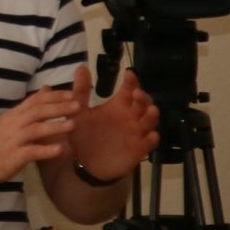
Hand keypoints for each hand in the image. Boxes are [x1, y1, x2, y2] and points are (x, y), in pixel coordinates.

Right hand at [0, 85, 79, 180]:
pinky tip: (59, 150)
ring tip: (73, 125)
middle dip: (58, 108)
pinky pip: (31, 152)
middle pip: (38, 112)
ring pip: (35, 130)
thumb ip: (30, 106)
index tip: (72, 94)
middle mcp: (14, 123)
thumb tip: (46, 89)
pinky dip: (45, 150)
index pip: (35, 100)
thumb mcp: (12, 119)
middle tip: (78, 105)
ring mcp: (14, 140)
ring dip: (55, 126)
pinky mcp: (13, 156)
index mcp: (15, 114)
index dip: (54, 96)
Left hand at [68, 65, 160, 180]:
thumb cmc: (83, 135)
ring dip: (151, 116)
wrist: (84, 163)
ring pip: (150, 122)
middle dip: (143, 97)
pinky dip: (151, 140)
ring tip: (150, 110)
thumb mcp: (78, 113)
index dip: (131, 81)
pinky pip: (148, 144)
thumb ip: (80, 92)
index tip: (129, 74)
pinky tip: (151, 136)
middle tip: (136, 94)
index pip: (129, 89)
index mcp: (118, 106)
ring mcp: (136, 133)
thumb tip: (81, 67)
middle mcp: (130, 117)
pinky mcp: (138, 149)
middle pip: (143, 103)